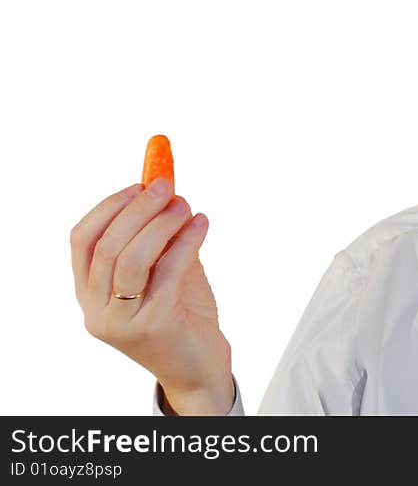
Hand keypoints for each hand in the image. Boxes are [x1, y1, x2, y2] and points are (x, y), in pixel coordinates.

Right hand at [70, 178, 234, 414]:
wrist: (199, 367)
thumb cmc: (182, 315)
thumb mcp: (163, 271)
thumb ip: (159, 238)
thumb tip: (166, 191)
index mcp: (90, 293)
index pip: (82, 240)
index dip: (108, 207)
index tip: (138, 184)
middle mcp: (97, 309)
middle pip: (107, 245)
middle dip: (137, 208)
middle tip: (166, 186)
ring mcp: (122, 321)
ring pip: (131, 258)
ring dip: (160, 223)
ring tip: (185, 205)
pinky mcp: (153, 326)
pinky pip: (167, 271)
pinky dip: (185, 240)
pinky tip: (201, 224)